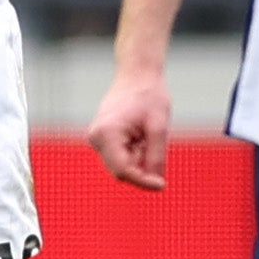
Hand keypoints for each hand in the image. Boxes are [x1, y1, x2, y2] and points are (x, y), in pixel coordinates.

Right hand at [87, 69, 172, 191]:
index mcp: (106, 134)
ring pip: (122, 164)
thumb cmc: (149, 95)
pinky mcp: (102, 139)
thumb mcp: (159, 127)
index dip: (143, 181)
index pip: (123, 171)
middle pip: (121, 170)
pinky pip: (121, 155)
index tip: (162, 185)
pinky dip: (135, 151)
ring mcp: (97, 139)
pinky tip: (141, 133)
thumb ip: (156, 156)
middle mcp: (96, 138)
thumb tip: (156, 182)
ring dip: (139, 157)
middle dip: (142, 167)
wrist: (137, 74)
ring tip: (147, 133)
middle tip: (155, 145)